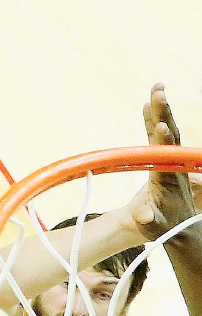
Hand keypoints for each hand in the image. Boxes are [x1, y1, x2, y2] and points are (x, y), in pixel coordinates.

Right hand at [138, 82, 199, 240]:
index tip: (162, 124)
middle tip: (159, 92)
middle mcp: (172, 165)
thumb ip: (148, 220)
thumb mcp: (152, 227)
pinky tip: (146, 104)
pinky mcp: (160, 158)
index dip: (164, 140)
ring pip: (166, 130)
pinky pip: (156, 135)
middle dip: (165, 113)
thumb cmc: (161, 227)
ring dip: (161, 109)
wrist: (173, 225)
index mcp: (169, 179)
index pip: (167, 155)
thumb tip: (143, 215)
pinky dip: (151, 119)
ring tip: (157, 88)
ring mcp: (167, 160)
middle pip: (170, 135)